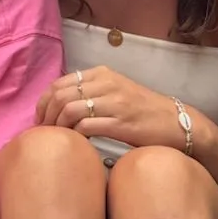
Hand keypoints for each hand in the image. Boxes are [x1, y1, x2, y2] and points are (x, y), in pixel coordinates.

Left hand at [38, 66, 197, 153]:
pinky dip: (74, 135)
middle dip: (46, 115)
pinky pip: (86, 126)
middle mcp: (106, 83)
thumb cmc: (144, 112)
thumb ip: (93, 93)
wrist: (176, 123)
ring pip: (69, 109)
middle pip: (60, 95)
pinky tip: (74, 144)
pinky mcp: (120, 123)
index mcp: (102, 74)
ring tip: (55, 140)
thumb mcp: (116, 92)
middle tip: (43, 134)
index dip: (44, 102)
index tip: (40, 120)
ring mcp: (113, 102)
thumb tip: (61, 105)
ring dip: (57, 127)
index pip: (60, 83)